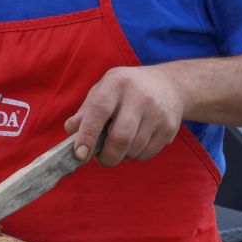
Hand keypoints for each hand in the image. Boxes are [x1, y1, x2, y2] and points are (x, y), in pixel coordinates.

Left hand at [64, 65, 186, 166]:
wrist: (170, 85)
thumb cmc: (126, 90)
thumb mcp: (103, 90)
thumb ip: (86, 110)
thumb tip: (70, 129)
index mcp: (116, 83)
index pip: (99, 110)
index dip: (87, 135)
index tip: (80, 154)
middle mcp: (139, 96)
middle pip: (121, 137)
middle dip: (107, 156)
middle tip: (101, 159)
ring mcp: (158, 112)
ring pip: (134, 149)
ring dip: (121, 156)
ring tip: (118, 147)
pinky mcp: (170, 127)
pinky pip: (147, 154)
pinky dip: (135, 156)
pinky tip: (134, 144)